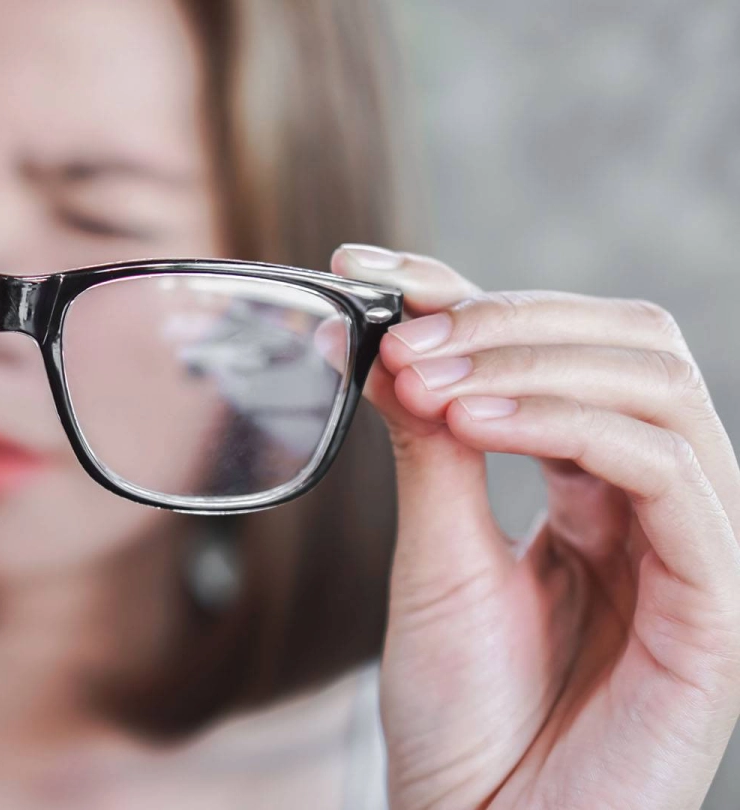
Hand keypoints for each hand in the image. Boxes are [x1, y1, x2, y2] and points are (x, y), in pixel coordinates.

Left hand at [333, 245, 739, 809]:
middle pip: (628, 346)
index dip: (469, 295)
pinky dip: (572, 427)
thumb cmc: (462, 714)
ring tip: (426, 378)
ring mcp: (696, 551)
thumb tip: (395, 341)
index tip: (364, 270)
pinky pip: (674, 478)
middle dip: (509, 321)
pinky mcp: (716, 608)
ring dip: (530, 362)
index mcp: (592, 490)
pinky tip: (475, 424)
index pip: (558, 351)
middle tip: (404, 332)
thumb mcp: (435, 557)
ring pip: (656, 389)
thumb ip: (434, 450)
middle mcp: (654, 506)